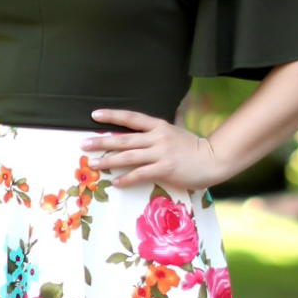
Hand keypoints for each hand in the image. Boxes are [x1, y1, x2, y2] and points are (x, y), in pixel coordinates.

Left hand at [81, 109, 224, 189]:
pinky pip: (140, 174)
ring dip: (108, 161)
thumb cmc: (194, 147)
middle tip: (84, 144)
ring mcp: (161, 153)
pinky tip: (115, 182)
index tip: (94, 115)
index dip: (112, 115)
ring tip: (92, 165)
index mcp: (159, 126)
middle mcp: (157, 137)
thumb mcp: (178, 130)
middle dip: (101, 141)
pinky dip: (126, 178)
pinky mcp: (165, 169)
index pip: (131, 118)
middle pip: (124, 139)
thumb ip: (167, 126)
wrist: (213, 159)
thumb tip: (164, 117)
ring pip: (128, 157)